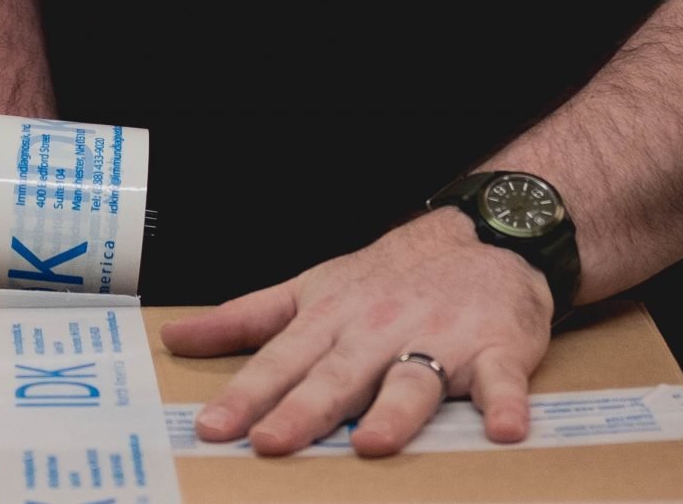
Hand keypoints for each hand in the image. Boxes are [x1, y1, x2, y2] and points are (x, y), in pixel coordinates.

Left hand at [158, 206, 553, 456]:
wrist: (481, 238)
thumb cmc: (388, 278)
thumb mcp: (310, 289)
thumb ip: (245, 319)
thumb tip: (176, 337)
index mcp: (332, 318)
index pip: (281, 361)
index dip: (246, 395)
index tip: (214, 428)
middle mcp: (379, 330)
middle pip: (338, 375)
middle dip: (304, 410)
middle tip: (271, 442)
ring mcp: (439, 339)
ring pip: (414, 379)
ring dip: (394, 411)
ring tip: (373, 443)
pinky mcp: (496, 350)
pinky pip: (502, 381)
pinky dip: (507, 403)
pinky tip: (506, 430)